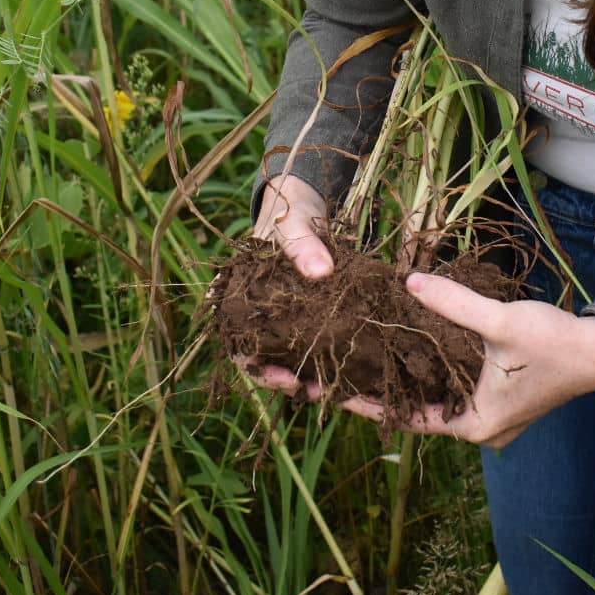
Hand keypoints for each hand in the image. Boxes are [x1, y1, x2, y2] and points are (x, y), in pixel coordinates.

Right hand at [241, 175, 331, 398]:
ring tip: (339, 388)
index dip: (261, 371)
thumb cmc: (286, 213)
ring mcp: (286, 318)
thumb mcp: (291, 224)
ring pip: (295, 357)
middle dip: (291, 382)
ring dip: (314, 374)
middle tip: (318, 392)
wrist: (304, 203)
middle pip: (269, 362)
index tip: (289, 380)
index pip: (241, 348)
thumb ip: (301, 245)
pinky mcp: (313, 315)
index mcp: (239, 301)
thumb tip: (322, 271)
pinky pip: (320, 341)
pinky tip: (355, 366)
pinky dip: (334, 354)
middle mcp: (260, 317)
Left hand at [340, 272, 594, 448]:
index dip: (361, 402)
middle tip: (329, 371)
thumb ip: (454, 304)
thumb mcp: (501, 323)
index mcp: (473, 425)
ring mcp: (487, 413)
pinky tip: (401, 347)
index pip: (402, 417)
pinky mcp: (496, 396)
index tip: (322, 391)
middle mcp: (476, 427)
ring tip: (355, 358)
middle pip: (412, 408)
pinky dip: (425, 369)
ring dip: (398, 378)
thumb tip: (408, 283)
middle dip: (373, 388)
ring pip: (430, 396)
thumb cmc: (556, 343)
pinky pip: (448, 385)